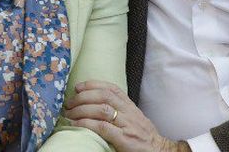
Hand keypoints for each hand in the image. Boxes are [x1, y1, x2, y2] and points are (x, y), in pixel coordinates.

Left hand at [64, 80, 190, 151]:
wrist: (159, 151)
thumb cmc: (143, 136)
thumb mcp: (133, 117)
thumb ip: (119, 109)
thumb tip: (93, 103)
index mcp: (130, 106)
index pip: (111, 88)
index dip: (93, 84)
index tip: (78, 86)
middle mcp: (129, 112)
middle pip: (104, 96)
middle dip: (83, 97)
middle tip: (69, 103)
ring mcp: (127, 125)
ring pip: (102, 109)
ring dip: (82, 110)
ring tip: (69, 114)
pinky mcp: (124, 139)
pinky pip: (103, 127)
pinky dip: (87, 124)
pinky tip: (77, 124)